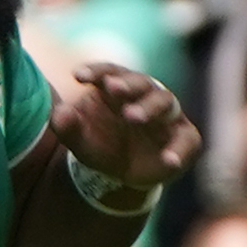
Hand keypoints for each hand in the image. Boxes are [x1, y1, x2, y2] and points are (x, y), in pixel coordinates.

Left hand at [50, 61, 198, 195]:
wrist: (120, 175)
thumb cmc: (100, 145)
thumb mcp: (78, 140)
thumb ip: (66, 126)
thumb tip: (60, 113)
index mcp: (117, 89)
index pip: (109, 72)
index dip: (96, 71)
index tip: (78, 76)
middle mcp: (146, 95)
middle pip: (140, 82)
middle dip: (127, 84)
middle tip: (112, 88)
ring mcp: (168, 115)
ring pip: (165, 102)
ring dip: (149, 108)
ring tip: (132, 117)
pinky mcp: (185, 137)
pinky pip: (186, 141)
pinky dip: (179, 150)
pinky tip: (168, 161)